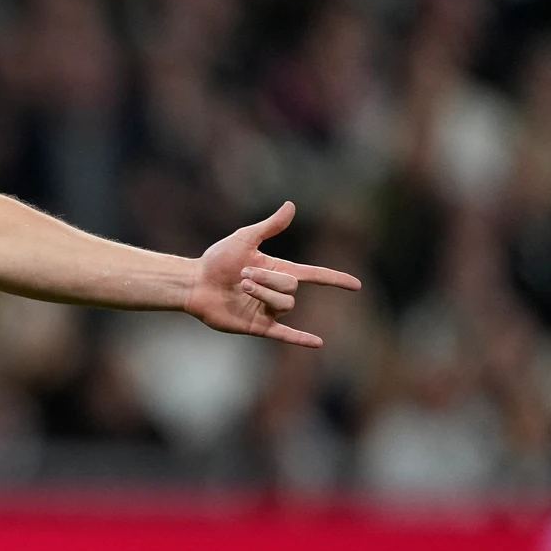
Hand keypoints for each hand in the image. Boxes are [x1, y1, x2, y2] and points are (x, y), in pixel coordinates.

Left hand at [185, 201, 360, 347]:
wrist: (194, 282)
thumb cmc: (216, 260)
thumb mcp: (244, 239)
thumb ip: (270, 227)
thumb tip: (291, 206)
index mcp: (278, 270)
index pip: (314, 275)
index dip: (335, 279)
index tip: (356, 284)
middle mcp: (276, 291)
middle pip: (292, 287)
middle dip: (269, 278)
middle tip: (243, 274)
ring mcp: (268, 310)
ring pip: (285, 304)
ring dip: (264, 294)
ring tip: (242, 287)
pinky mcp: (258, 325)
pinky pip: (284, 334)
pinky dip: (300, 339)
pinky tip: (318, 344)